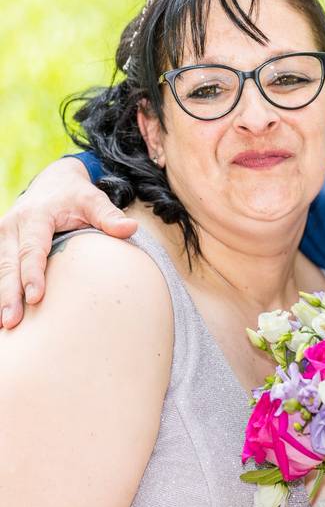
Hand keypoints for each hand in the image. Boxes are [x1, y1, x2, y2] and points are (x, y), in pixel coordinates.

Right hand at [0, 157, 137, 328]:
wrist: (53, 181)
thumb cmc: (76, 195)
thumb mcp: (94, 200)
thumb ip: (109, 216)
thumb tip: (131, 228)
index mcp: (35, 217)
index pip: (32, 249)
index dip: (32, 274)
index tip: (35, 298)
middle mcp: (12, 225)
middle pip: (8, 264)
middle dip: (9, 294)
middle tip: (12, 322)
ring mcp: (3, 235)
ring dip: (1, 296)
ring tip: (5, 325)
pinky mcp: (1, 243)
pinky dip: (1, 289)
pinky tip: (2, 311)